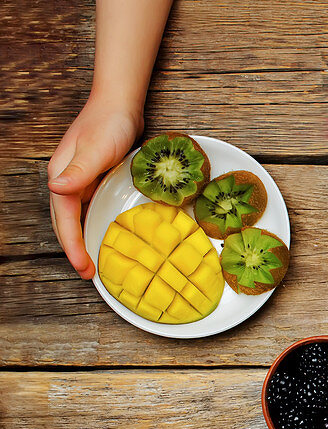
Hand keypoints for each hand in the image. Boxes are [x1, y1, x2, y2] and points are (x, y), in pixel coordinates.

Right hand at [48, 100, 142, 278]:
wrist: (119, 103)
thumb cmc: (109, 123)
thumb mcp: (97, 149)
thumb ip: (79, 170)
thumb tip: (56, 189)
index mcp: (62, 176)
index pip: (64, 219)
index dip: (72, 245)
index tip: (82, 267)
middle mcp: (67, 180)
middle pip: (66, 222)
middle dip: (74, 249)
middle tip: (88, 274)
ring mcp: (80, 180)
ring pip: (77, 217)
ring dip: (83, 239)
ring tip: (94, 261)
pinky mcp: (94, 179)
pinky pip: (91, 208)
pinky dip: (94, 225)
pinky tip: (105, 235)